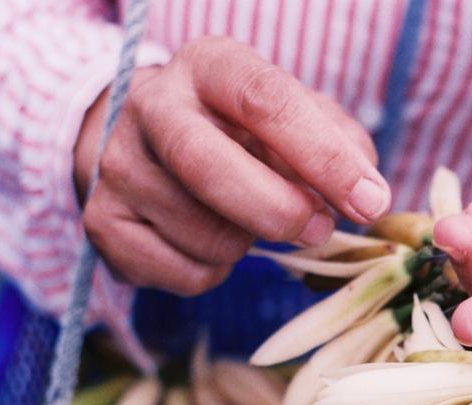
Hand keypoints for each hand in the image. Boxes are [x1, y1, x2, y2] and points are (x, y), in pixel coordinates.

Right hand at [75, 37, 389, 293]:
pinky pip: (183, 273)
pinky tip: (208, 243)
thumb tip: (368, 197)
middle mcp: (152, 105)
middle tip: (318, 229)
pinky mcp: (103, 222)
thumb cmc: (242, 131)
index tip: (367, 199)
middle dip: (278, 211)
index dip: (322, 157)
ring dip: (246, 245)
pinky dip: (213, 273)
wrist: (149, 143)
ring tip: (243, 221)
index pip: (265, 100)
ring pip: (205, 235)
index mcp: (209, 65)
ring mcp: (118, 165)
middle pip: (211, 168)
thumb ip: (339, 145)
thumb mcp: (295, 115)